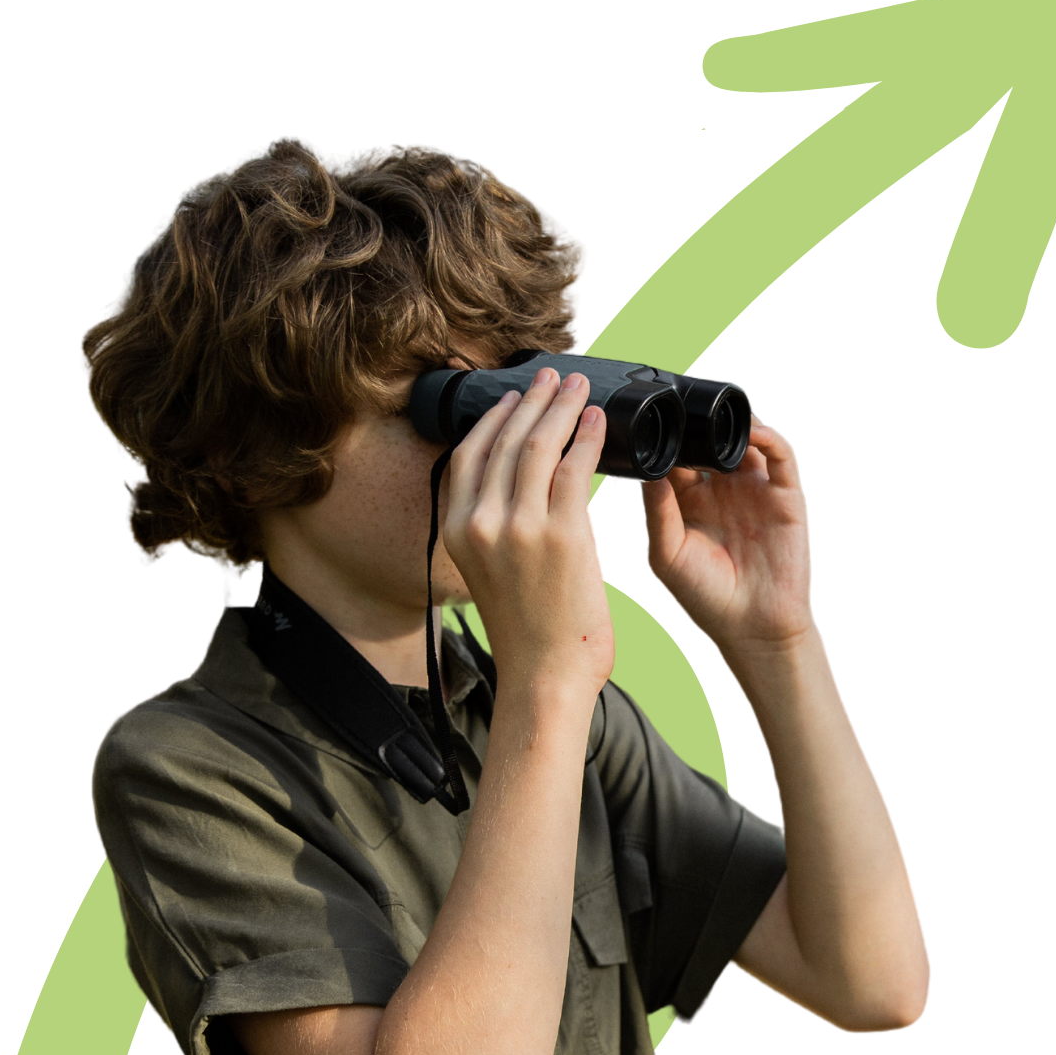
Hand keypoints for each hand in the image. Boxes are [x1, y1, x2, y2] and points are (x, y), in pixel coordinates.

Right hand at [442, 367, 614, 697]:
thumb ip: (497, 527)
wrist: (545, 677)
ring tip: (576, 387)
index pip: (469, 455)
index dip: (493, 418)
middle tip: (551, 377)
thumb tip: (524, 483)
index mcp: (458, 531)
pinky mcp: (562, 536)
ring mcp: (520, 528)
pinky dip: (587, 438)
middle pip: (504, 441)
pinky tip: (597, 421)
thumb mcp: (489, 571)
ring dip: (560, 408)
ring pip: (539, 446)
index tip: (513, 395)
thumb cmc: (527, 632)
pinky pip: (575, 469)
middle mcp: (481, 523)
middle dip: (531, 400)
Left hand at [639, 416, 816, 656]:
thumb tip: (646, 468)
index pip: (675, 458)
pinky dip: (767, 435)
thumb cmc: (705, 597)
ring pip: (744, 440)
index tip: (652, 422)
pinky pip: (779, 454)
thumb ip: (658, 508)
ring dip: (732, 423)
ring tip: (717, 415)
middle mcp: (721, 491)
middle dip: (697, 423)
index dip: (665, 439)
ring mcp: (753, 490)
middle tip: (683, 407)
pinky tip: (750, 431)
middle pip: (708, 442)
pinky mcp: (784, 495)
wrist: (753, 627)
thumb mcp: (667, 553)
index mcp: (688, 503)